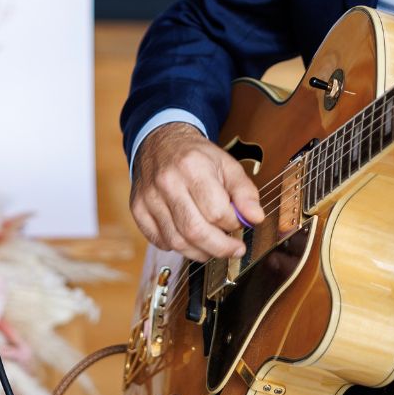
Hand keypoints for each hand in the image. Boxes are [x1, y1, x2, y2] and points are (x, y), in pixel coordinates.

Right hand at [130, 122, 264, 261]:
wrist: (160, 142)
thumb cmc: (196, 156)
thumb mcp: (227, 165)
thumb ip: (245, 192)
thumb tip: (255, 218)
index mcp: (192, 167)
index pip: (216, 211)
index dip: (233, 223)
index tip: (239, 223)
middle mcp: (167, 182)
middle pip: (195, 231)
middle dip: (220, 248)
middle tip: (234, 249)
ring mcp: (149, 198)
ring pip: (177, 242)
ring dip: (201, 251)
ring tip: (214, 245)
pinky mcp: (137, 209)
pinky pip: (160, 241)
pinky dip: (178, 247)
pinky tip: (190, 238)